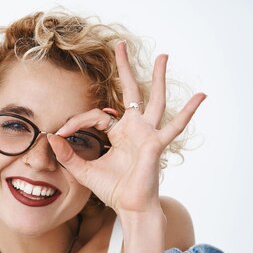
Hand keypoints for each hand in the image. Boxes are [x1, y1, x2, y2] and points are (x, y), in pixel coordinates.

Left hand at [47, 41, 206, 213]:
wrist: (129, 207)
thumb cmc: (112, 189)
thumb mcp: (83, 170)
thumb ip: (67, 155)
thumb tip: (51, 137)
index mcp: (119, 133)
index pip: (96, 114)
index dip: (77, 121)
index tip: (60, 133)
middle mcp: (134, 129)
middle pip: (130, 93)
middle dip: (125, 69)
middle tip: (120, 45)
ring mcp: (147, 134)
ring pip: (154, 100)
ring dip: (157, 78)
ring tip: (163, 56)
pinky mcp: (155, 144)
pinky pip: (174, 126)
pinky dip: (188, 112)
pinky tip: (201, 96)